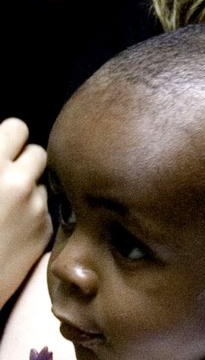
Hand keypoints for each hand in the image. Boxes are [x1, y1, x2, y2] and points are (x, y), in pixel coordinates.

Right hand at [0, 118, 50, 308]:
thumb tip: (2, 145)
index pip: (17, 128)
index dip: (9, 139)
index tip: (2, 151)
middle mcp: (18, 182)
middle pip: (38, 152)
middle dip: (24, 161)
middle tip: (7, 176)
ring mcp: (35, 207)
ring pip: (43, 182)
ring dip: (30, 188)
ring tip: (6, 206)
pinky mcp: (45, 231)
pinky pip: (46, 209)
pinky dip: (33, 213)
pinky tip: (12, 229)